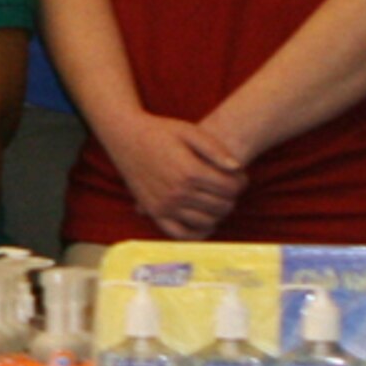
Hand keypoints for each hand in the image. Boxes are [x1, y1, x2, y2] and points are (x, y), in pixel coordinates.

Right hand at [105, 111, 247, 239]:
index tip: (239, 176)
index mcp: (189, 171)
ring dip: (218, 213)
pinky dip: (197, 233)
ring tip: (217, 200)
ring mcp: (164, 204)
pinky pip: (180, 234)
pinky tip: (205, 222)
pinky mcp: (153, 211)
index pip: (231, 188)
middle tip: (229, 187)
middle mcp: (177, 191)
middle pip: (222, 205)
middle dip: (232, 197)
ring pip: (206, 221)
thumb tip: (237, 168)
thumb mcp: (190, 131)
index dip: (241, 182)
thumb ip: (215, 149)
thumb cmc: (160, 131)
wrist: (124, 135)